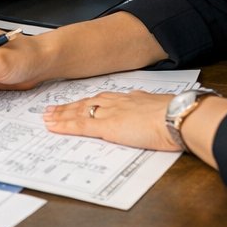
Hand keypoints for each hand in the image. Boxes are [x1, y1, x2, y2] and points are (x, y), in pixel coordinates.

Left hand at [43, 90, 177, 150]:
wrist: (180, 117)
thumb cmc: (179, 116)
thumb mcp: (163, 109)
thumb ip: (153, 111)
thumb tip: (153, 114)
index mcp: (132, 99)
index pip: (103, 100)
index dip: (88, 102)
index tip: (78, 104)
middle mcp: (117, 103)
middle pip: (87, 103)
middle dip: (68, 107)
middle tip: (51, 109)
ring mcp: (110, 114)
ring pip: (79, 112)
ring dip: (61, 115)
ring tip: (46, 117)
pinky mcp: (107, 127)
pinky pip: (80, 126)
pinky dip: (64, 126)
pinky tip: (52, 127)